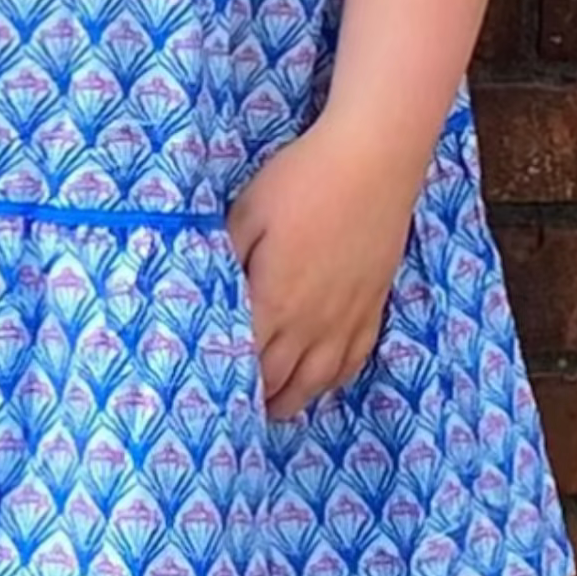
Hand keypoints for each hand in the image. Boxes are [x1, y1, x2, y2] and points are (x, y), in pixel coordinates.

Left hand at [224, 109, 421, 424]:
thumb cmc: (302, 180)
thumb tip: (205, 292)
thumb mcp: (245, 212)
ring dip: (291, 400)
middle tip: (229, 415)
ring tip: (271, 411)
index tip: (203, 396)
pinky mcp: (373, 305)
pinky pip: (353, 359)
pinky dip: (333, 380)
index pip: (241, 359)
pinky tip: (321, 382)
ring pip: (316, 379)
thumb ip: (223, 258)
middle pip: (277, 379)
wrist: (373, 160)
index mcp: (273, 302)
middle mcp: (311, 322)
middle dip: (252, 399)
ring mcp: (346, 317)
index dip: (222, 382)